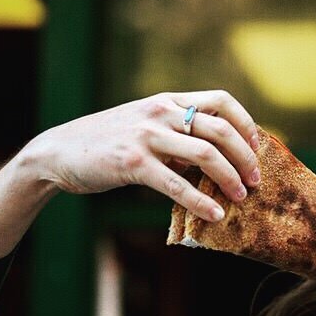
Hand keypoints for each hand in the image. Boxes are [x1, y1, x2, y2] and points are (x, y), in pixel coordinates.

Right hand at [17, 90, 260, 218]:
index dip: (246, 123)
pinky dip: (201, 201)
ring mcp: (146, 136)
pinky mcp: (132, 163)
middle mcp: (160, 113)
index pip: (221, 100)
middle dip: (246, 157)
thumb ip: (178, 136)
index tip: (257, 145)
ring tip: (241, 198)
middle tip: (256, 181)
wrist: (58, 152)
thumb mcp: (145, 127)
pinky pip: (176, 184)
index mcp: (167, 101)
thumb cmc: (108, 143)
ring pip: (205, 155)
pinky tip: (215, 215)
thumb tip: (216, 158)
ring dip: (230, 179)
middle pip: (221, 130)